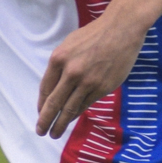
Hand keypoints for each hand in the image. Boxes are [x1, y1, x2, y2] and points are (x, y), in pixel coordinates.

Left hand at [37, 9, 147, 137]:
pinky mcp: (103, 87)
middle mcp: (71, 72)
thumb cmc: (95, 35)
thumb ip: (61, 65)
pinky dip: (79, 112)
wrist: (121, 30)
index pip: (45, 89)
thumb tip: (57, 87)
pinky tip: (74, 119)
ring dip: (62, 123)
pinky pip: (87, 103)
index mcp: (58, 59)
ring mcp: (88, 81)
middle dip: (46, 120)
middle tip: (41, 132)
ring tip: (56, 133)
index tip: (40, 115)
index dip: (41, 105)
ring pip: (71, 108)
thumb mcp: (69, 46)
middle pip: (55, 103)